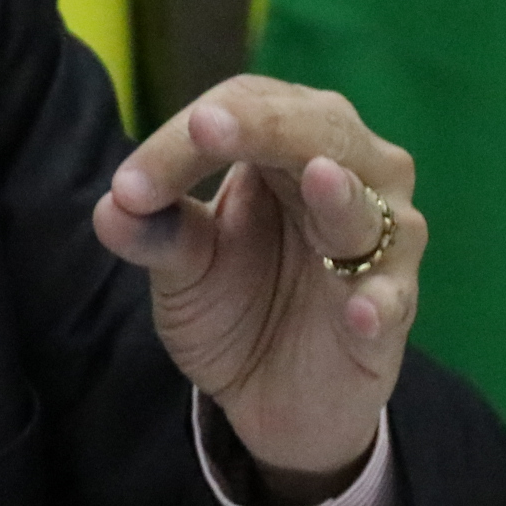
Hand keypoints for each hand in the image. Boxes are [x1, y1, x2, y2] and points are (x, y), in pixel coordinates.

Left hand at [92, 76, 425, 505]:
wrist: (275, 397)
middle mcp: (351, 172)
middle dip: (259, 128)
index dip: (184, 136)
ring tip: (319, 177)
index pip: (243, 108)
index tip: (129, 187)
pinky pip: (391, 299)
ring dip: (340, 196)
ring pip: (366, 208)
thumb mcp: (183, 268)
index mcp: (290, 145)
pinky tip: (360, 311)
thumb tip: (112, 208)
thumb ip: (156, 233)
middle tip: (204, 129)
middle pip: (317, 129)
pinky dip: (378, 302)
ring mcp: (382, 241)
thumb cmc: (237, 303)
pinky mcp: (392, 312)